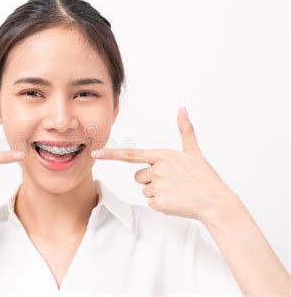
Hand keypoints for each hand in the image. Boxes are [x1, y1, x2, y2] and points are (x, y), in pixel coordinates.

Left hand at [91, 107, 237, 221]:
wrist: (216, 202)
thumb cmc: (204, 177)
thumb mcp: (193, 152)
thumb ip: (185, 130)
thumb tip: (182, 108)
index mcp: (163, 155)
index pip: (131, 154)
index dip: (111, 154)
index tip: (95, 153)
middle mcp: (158, 169)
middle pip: (139, 176)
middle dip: (151, 180)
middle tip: (173, 182)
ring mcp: (158, 186)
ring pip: (145, 190)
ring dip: (157, 192)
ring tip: (176, 191)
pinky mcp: (159, 202)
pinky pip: (151, 203)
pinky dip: (161, 204)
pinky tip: (176, 201)